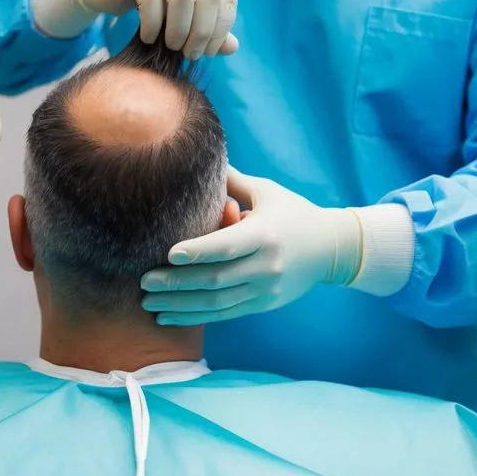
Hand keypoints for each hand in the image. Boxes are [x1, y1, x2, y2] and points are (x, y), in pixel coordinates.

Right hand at [30, 0, 238, 58]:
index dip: (221, 29)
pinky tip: (148, 37)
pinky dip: (153, 25)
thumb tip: (232, 48)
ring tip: (171, 47)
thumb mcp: (179, 17)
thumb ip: (206, 30)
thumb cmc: (145, 4)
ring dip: (179, 30)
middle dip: (202, 32)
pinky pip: (151, 0)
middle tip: (189, 53)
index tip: (208, 52)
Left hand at [140, 168, 362, 324]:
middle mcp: (266, 266)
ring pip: (217, 303)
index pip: (227, 246)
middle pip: (215, 279)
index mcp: (265, 234)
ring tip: (149, 303)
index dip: (197, 252)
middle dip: (177, 283)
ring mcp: (265, 289)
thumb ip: (232, 181)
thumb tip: (195, 158)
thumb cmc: (294, 213)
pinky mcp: (263, 304)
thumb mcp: (267, 192)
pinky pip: (225, 313)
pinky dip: (195, 317)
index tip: (168, 255)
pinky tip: (169, 317)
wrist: (333, 248)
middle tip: (144, 281)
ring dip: (180, 305)